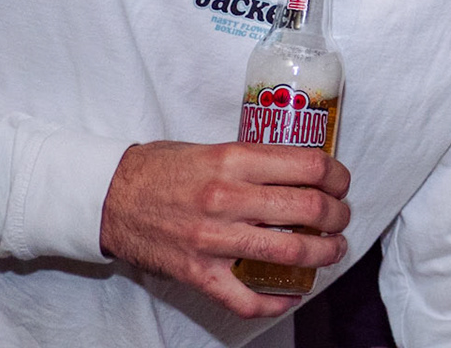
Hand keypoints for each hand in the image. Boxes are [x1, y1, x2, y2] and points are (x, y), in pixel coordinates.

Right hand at [99, 140, 351, 317]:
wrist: (109, 198)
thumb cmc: (163, 169)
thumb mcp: (214, 147)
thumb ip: (255, 160)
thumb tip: (303, 170)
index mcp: (234, 160)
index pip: (309, 167)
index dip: (337, 176)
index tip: (341, 183)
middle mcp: (227, 199)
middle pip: (307, 208)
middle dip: (337, 215)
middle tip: (341, 216)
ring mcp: (213, 240)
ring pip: (289, 251)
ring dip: (323, 253)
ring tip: (333, 249)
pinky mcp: (198, 273)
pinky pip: (244, 298)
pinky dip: (275, 302)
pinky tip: (294, 294)